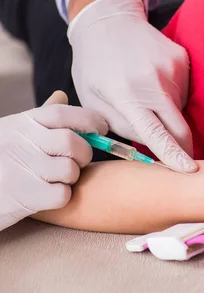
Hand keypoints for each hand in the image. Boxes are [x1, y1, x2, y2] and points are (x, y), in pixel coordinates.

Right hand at [0, 91, 107, 230]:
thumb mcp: (11, 132)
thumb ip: (39, 118)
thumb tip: (62, 95)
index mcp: (21, 123)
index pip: (62, 113)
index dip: (88, 119)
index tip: (102, 128)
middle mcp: (20, 142)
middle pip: (73, 142)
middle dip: (84, 154)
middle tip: (78, 161)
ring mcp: (21, 169)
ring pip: (70, 170)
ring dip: (70, 178)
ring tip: (54, 179)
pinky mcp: (24, 197)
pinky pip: (62, 194)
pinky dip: (61, 197)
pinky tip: (46, 195)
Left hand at [67, 0, 197, 172]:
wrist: (108, 21)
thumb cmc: (94, 66)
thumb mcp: (93, 100)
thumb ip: (120, 126)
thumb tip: (150, 147)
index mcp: (124, 95)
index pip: (154, 133)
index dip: (173, 154)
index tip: (189, 170)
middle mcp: (152, 81)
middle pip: (179, 127)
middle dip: (182, 147)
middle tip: (177, 156)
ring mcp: (170, 68)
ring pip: (179, 110)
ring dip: (167, 114)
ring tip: (145, 96)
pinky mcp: (181, 58)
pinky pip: (183, 90)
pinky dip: (171, 95)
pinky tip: (153, 81)